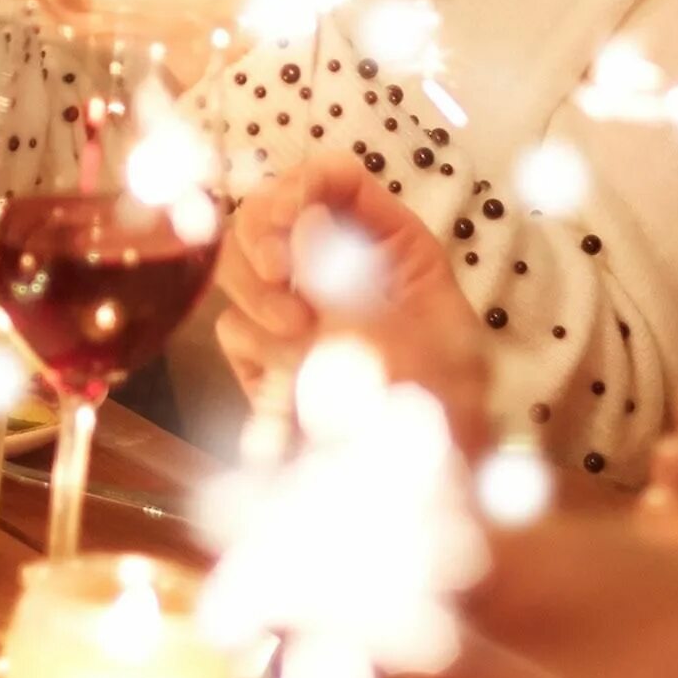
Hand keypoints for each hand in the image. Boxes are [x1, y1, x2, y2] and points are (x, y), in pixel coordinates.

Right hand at [214, 155, 490, 446]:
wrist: (427, 499)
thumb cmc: (442, 415)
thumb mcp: (410, 337)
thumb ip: (346, 279)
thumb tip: (298, 219)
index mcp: (390, 244)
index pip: (331, 177)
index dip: (301, 185)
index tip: (289, 221)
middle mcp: (337, 266)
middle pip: (266, 213)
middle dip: (264, 245)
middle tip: (282, 286)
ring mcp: (299, 309)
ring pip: (240, 271)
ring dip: (262, 305)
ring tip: (304, 349)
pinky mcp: (268, 357)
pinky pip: (235, 333)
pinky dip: (256, 356)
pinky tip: (290, 391)